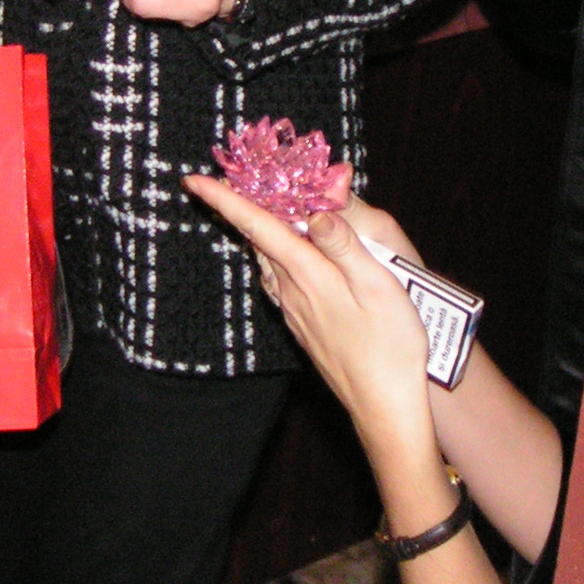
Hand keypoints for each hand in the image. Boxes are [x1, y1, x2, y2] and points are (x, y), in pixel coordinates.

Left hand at [185, 174, 431, 451]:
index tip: (193, 180)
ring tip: (259, 205)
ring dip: (259, 231)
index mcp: (308, 274)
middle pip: (258, 239)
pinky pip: (279, 279)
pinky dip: (276, 255)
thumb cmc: (390, 346)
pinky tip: (289, 253)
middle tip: (233, 177)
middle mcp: (291, 291)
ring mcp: (294, 311)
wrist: (384, 405)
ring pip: (267, 260)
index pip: (258, 227)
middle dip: (241, 206)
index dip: (225, 200)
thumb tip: (316, 211)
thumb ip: (344, 245)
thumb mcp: (377, 286)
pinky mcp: (303, 326)